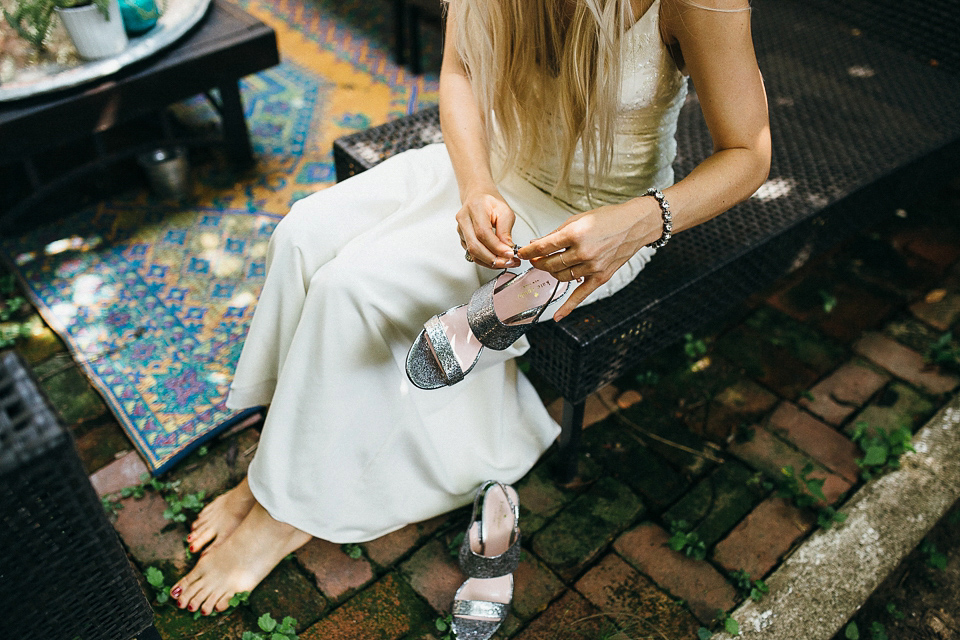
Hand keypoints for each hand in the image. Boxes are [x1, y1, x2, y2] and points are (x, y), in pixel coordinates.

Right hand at [456, 190, 520, 268]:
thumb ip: (505, 231)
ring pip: (472, 253)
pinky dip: (485, 260)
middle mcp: (464, 219)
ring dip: (490, 262)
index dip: (496, 247)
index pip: (483, 233)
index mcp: (475, 208)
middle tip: (508, 262)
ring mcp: (460, 230)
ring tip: (505, 262)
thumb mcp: (505, 211)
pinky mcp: (462, 238)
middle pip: (475, 246)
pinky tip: (496, 259)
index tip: (509, 254)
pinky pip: (472, 254)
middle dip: (493, 258)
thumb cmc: (490, 202)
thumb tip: (507, 250)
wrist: (478, 196)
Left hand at [518, 199, 661, 320]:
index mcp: (575, 234)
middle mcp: (584, 252)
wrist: (634, 225)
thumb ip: (555, 234)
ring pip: (561, 277)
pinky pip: (581, 295)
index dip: (528, 251)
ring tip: (550, 266)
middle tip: (535, 259)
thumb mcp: (578, 219)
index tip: (522, 252)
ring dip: (552, 273)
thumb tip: (536, 244)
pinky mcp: (600, 277)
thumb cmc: (609, 219)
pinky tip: (557, 316)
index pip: (543, 247)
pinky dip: (568, 307)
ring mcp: (592, 267)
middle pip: (550, 264)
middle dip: (538, 262)